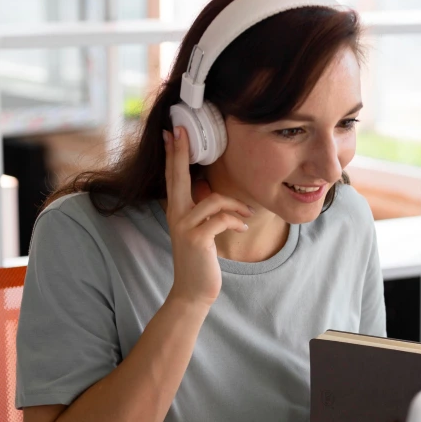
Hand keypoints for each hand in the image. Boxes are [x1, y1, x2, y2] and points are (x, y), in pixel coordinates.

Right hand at [162, 126, 252, 307]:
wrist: (193, 291)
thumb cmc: (200, 259)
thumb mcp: (199, 231)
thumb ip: (201, 211)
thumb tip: (209, 190)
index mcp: (177, 211)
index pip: (174, 177)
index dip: (174, 154)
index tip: (173, 131)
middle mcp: (176, 215)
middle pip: (178, 177)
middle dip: (181, 153)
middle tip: (182, 130)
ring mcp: (184, 227)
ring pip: (214, 200)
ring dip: (236, 206)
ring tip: (247, 216)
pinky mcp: (197, 239)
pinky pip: (221, 219)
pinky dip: (236, 222)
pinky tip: (243, 229)